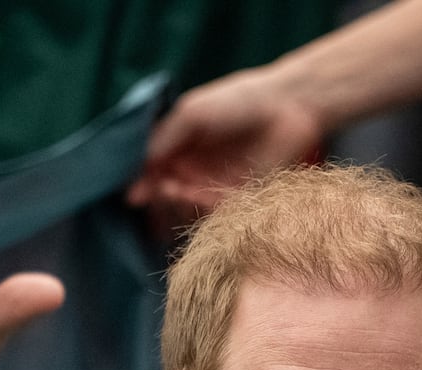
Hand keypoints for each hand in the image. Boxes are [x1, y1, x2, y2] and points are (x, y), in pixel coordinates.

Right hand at [126, 67, 325, 225]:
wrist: (287, 107)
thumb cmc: (237, 102)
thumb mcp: (191, 114)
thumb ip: (162, 140)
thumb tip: (134, 178)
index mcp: (176, 148)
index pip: (147, 173)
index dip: (138, 184)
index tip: (133, 194)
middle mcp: (190, 170)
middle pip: (161, 195)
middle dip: (155, 198)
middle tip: (156, 190)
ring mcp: (211, 187)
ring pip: (183, 207)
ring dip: (174, 203)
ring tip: (172, 189)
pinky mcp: (234, 201)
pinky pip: (210, 214)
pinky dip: (199, 208)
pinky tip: (193, 193)